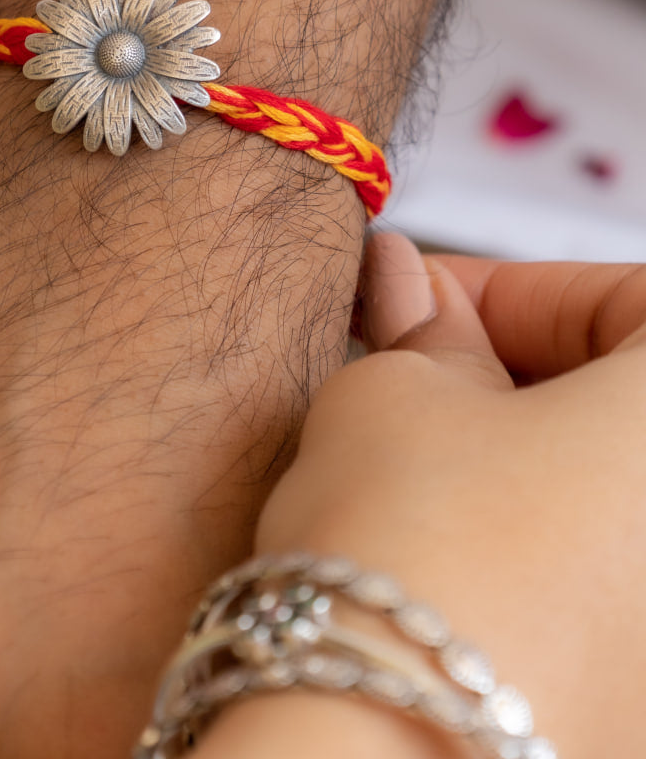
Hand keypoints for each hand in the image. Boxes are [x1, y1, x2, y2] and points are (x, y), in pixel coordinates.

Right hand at [195, 236, 645, 757]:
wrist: (381, 757)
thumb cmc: (407, 556)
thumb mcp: (393, 394)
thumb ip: (423, 332)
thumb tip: (416, 292)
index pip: (623, 296)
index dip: (505, 289)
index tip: (418, 302)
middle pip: (623, 408)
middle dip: (514, 376)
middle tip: (413, 378)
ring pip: (610, 504)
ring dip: (529, 469)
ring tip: (426, 476)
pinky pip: (606, 596)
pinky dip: (542, 557)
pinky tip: (458, 565)